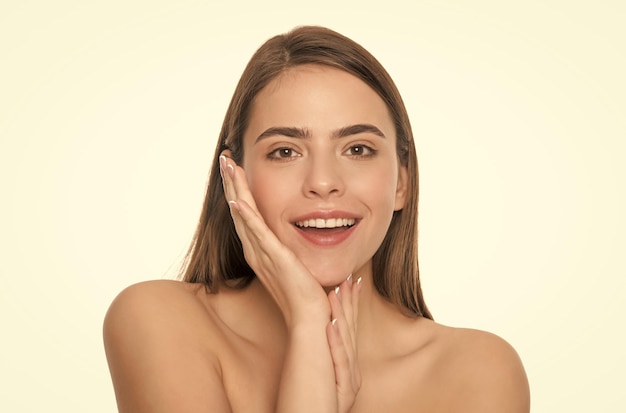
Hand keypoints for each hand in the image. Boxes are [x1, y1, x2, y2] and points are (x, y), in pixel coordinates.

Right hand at [219, 154, 329, 325]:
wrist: (311, 317)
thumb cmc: (308, 294)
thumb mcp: (300, 262)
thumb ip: (298, 247)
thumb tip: (316, 230)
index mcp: (262, 249)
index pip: (247, 213)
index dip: (240, 189)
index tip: (236, 168)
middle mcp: (256, 249)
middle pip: (239, 208)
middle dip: (232, 181)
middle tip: (225, 156)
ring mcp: (263, 253)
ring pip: (244, 214)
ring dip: (235, 188)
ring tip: (228, 165)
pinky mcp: (274, 257)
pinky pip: (257, 233)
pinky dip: (246, 216)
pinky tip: (237, 200)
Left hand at [327, 276, 361, 412]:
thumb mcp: (314, 383)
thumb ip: (321, 361)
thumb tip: (318, 336)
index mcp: (343, 372)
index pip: (346, 333)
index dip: (348, 307)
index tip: (348, 283)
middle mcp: (350, 376)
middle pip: (351, 332)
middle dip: (351, 303)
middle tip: (352, 276)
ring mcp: (348, 384)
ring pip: (348, 342)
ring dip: (345, 314)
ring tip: (343, 288)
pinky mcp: (341, 392)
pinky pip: (339, 362)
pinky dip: (336, 341)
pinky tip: (332, 323)